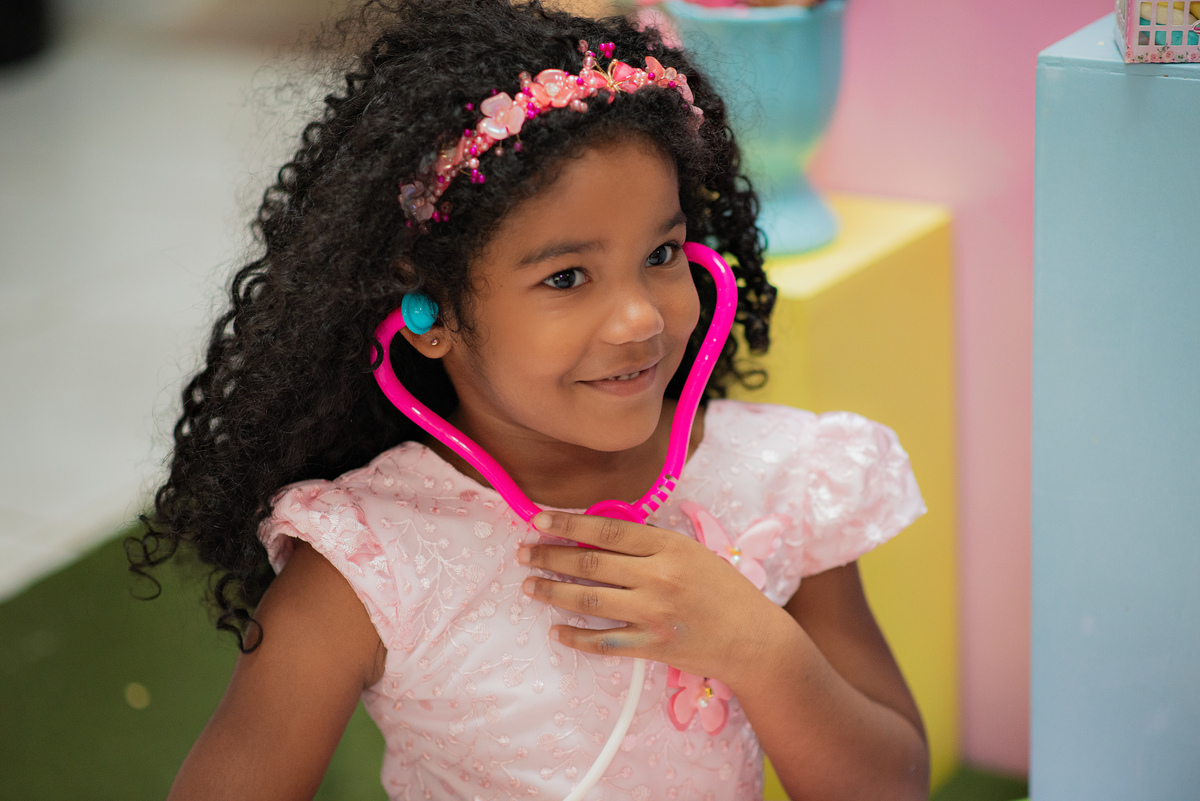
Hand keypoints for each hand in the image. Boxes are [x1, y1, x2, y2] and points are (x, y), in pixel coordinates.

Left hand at [517, 510, 791, 687]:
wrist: (753, 638)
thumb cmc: (723, 589)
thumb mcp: (692, 551)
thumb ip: (650, 543)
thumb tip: (599, 531)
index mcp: (669, 546)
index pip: (607, 529)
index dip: (568, 523)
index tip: (539, 519)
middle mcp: (658, 577)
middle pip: (590, 564)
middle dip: (549, 556)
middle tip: (524, 552)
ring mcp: (653, 614)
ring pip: (588, 600)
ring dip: (552, 592)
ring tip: (529, 586)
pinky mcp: (651, 647)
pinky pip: (602, 641)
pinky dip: (575, 636)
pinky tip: (556, 630)